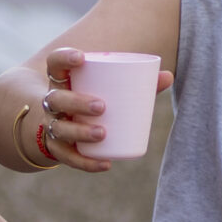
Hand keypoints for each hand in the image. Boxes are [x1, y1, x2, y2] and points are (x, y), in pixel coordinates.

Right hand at [34, 47, 172, 174]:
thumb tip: (168, 76)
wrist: (63, 125)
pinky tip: (105, 163)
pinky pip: (68, 158)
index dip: (63, 59)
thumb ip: (137, 81)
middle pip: (57, 99)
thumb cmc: (92, 98)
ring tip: (102, 134)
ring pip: (59, 129)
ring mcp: (52, 126)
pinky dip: (87, 162)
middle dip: (77, 102)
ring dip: (80, 132)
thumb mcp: (107, 88)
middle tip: (101, 106)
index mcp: (62, 80)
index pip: (54, 63)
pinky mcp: (58, 149)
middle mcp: (52, 102)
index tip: (81, 58)